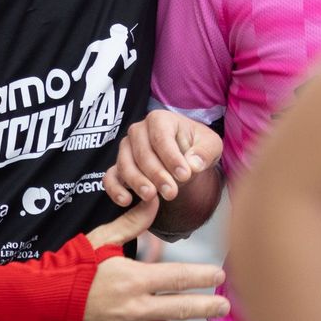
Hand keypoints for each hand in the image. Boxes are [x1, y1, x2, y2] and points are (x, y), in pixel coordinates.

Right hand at [80, 198, 227, 320]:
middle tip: (224, 306)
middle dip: (206, 307)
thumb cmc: (72, 266)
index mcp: (133, 279)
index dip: (202, 277)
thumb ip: (132, 223)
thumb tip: (155, 199)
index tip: (219, 276)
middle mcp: (134, 307)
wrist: (42, 298)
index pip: (178, 278)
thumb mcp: (102, 239)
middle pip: (180, 309)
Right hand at [102, 110, 222, 205]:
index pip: (161, 137)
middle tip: (171, 192)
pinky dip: (115, 189)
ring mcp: (125, 149)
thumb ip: (204, 153)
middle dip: (157, 174)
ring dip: (138, 182)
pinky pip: (110, 177)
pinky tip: (126, 200)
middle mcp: (138, 131)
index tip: (185, 175)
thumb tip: (193, 164)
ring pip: (125, 165)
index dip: (171, 157)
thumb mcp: (210, 145)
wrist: (185, 157)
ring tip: (151, 197)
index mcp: (159, 119)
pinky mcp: (118, 167)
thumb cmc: (196, 147)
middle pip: (142, 153)